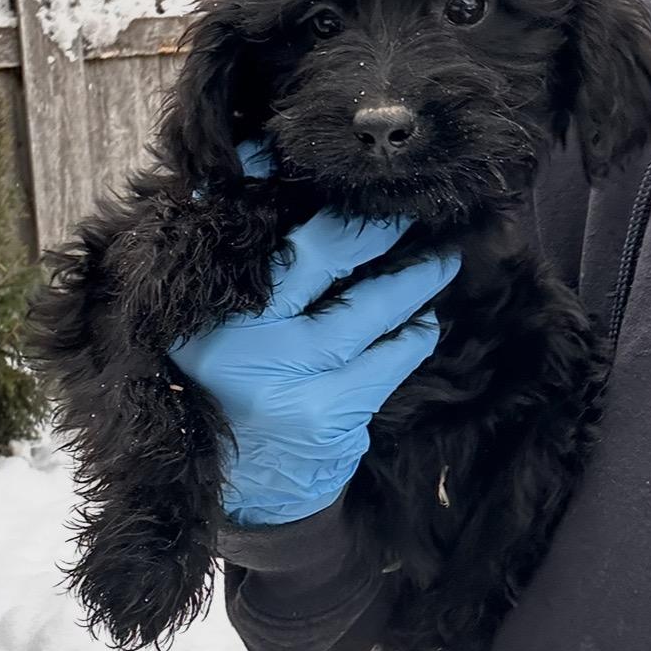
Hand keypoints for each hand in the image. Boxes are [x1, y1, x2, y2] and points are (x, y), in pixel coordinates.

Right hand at [169, 141, 460, 525]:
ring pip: (372, 304)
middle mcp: (245, 336)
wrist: (244, 496)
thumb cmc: (229, 391)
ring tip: (444, 256)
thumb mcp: (212, 331)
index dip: (277, 176)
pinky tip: (425, 320)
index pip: (249, 223)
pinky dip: (414, 333)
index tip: (308, 154)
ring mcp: (292, 374)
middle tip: (410, 203)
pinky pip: (391, 357)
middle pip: (325, 251)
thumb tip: (277, 189)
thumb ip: (240, 271)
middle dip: (376, 224)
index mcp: (207, 308)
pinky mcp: (333, 411)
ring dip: (416, 276)